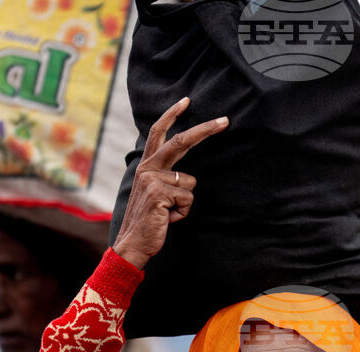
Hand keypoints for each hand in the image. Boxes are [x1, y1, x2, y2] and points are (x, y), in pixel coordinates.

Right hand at [112, 97, 227, 268]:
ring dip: (184, 203)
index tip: (187, 100)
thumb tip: (188, 175)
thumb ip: (167, 178)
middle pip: (181, 142)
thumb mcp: (156, 193)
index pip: (159, 133)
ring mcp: (152, 178)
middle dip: (205, 130)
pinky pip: (188, 199)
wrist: (133, 243)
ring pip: (190, 183)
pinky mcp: (159, 192)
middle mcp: (148, 168)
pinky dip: (182, 213)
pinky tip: (167, 218)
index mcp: (147, 165)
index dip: (172, 115)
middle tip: (226, 120)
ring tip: (167, 213)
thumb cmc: (150, 220)